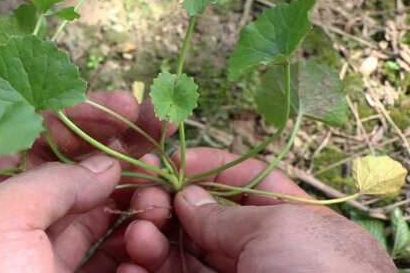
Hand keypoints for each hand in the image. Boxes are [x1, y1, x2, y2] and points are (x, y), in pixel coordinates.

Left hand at [0, 90, 171, 271]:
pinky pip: (106, 257)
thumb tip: (106, 163)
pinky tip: (147, 240)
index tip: (130, 107)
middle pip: (70, 168)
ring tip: (158, 199)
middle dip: (118, 150)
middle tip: (162, 135)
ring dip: (132, 200)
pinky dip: (132, 247)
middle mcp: (11, 219)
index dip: (82, 114)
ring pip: (94, 211)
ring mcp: (40, 256)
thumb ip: (51, 181)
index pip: (33, 133)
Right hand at [120, 148, 395, 272]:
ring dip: (152, 238)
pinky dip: (146, 272)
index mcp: (293, 221)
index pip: (247, 182)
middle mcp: (261, 251)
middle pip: (206, 218)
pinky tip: (130, 265)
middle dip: (169, 204)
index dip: (209, 166)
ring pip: (184, 252)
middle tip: (143, 200)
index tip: (169, 162)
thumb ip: (226, 214)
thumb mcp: (279, 229)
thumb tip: (187, 197)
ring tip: (137, 236)